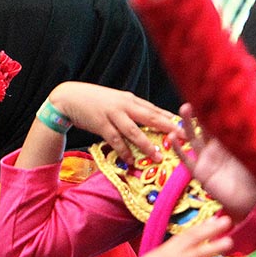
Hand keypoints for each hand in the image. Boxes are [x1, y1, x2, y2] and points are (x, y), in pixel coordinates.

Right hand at [48, 82, 179, 162]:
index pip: (155, 109)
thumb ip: (132, 109)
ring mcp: (113, 115)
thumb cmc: (94, 100)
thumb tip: (150, 119)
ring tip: (158, 156)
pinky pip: (115, 139)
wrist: (69, 97)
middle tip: (183, 138)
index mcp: (130, 99)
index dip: (171, 118)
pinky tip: (130, 159)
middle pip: (151, 117)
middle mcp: (124, 105)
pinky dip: (123, 150)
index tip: (186, 126)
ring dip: (146, 144)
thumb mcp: (116, 100)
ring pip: (134, 130)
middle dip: (168, 128)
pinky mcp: (100, 124)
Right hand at [119, 214, 232, 256]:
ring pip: (196, 253)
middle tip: (227, 221)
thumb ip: (169, 255)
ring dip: (213, 247)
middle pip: (193, 238)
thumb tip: (181, 251)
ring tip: (229, 242)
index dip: (201, 226)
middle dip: (210, 230)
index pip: (186, 234)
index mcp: (166, 249)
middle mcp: (171, 253)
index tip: (214, 218)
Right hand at [169, 104, 255, 218]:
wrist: (253, 200)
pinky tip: (172, 138)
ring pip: (193, 138)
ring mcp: (206, 160)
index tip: (211, 92)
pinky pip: (187, 160)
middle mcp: (215, 149)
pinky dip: (179, 149)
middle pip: (204, 127)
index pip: (220, 122)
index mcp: (230, 142)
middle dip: (199, 112)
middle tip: (195, 96)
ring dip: (187, 124)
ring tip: (184, 108)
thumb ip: (255, 137)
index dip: (215, 109)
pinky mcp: (200, 172)